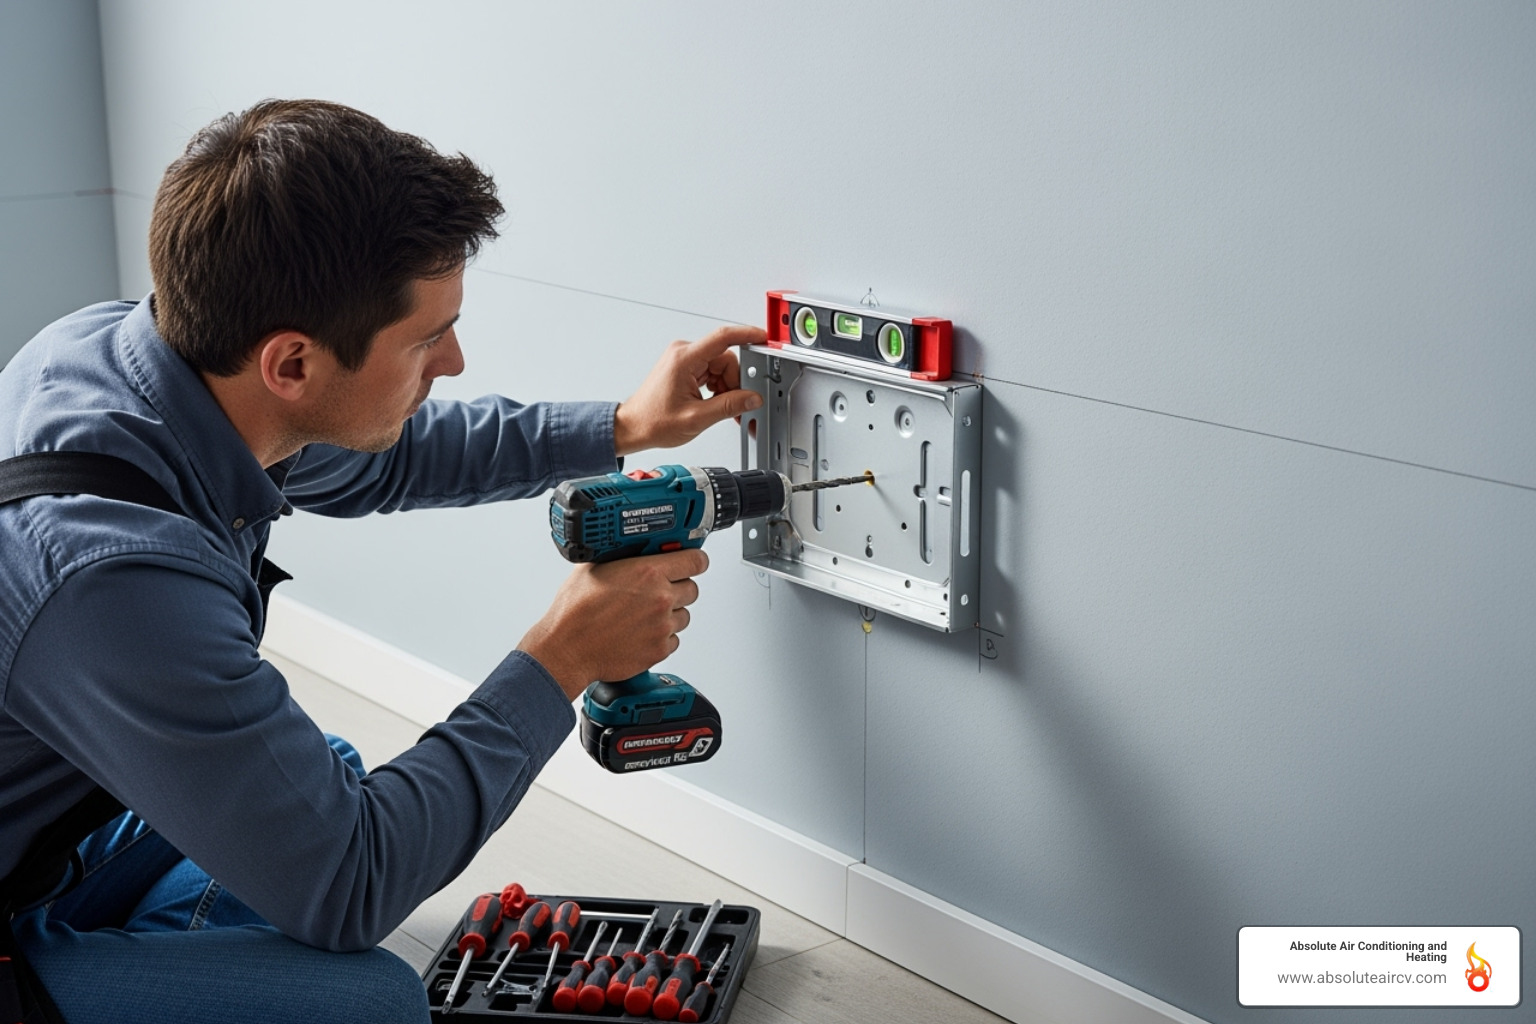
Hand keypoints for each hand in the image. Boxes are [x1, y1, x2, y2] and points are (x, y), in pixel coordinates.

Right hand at [517, 549, 708, 699]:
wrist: (567, 649)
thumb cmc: (575, 611)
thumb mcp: (594, 567)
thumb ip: (622, 558)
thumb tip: (630, 551)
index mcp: (648, 572)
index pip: (696, 561)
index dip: (694, 560)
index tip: (691, 562)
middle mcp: (660, 598)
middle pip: (692, 589)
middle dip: (677, 588)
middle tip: (658, 591)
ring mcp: (662, 626)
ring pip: (684, 616)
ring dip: (670, 614)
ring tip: (643, 615)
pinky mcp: (659, 649)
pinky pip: (674, 639)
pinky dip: (661, 637)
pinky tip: (640, 633)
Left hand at [613, 325, 764, 455]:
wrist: (633, 427)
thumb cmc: (653, 421)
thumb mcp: (697, 418)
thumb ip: (729, 406)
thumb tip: (751, 398)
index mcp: (684, 359)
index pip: (723, 337)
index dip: (747, 335)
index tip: (763, 337)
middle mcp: (683, 354)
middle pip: (725, 359)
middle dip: (734, 383)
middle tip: (735, 405)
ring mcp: (684, 360)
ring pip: (720, 368)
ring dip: (726, 388)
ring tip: (720, 409)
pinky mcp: (684, 368)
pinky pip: (711, 372)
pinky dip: (718, 388)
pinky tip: (714, 404)